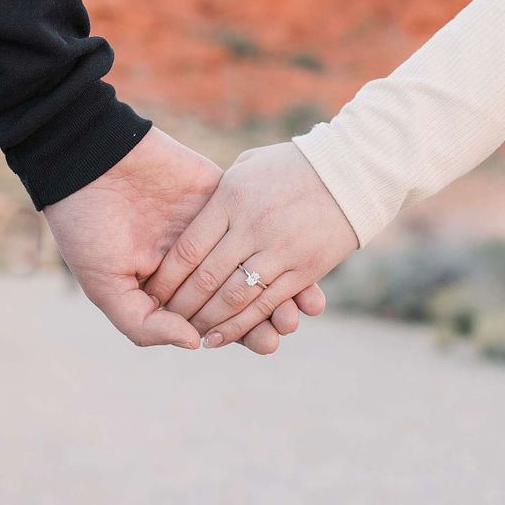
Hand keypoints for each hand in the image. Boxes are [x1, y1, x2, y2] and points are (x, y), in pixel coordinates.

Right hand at [44, 127, 325, 353]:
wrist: (88, 160)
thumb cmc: (87, 228)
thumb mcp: (106, 286)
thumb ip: (145, 324)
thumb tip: (195, 342)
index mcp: (167, 289)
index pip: (213, 319)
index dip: (241, 333)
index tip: (266, 343)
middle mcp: (194, 264)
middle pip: (241, 297)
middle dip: (268, 316)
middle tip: (285, 328)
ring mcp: (212, 230)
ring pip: (256, 264)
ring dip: (282, 285)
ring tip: (300, 305)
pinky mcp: (223, 197)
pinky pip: (259, 225)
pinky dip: (280, 243)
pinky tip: (301, 258)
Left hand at [143, 141, 356, 346]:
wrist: (352, 169)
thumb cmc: (292, 166)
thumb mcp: (247, 168)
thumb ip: (219, 195)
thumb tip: (190, 220)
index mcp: (231, 199)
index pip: (188, 248)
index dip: (167, 277)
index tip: (152, 293)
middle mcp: (252, 227)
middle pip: (206, 278)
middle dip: (181, 306)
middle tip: (167, 320)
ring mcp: (280, 250)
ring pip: (233, 298)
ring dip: (208, 322)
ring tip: (191, 334)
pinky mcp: (305, 269)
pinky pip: (266, 304)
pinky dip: (240, 326)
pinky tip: (219, 338)